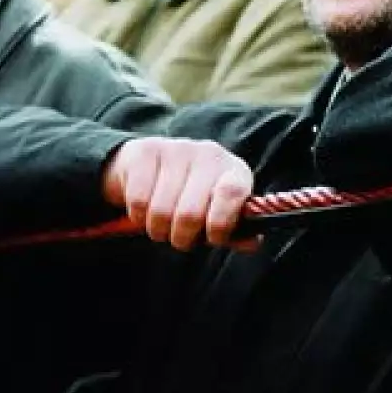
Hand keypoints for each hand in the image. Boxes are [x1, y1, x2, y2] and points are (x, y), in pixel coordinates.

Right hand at [103, 138, 258, 252]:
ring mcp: (177, 149)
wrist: (151, 165)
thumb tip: (253, 243)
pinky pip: (138, 202)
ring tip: (162, 224)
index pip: (233, 193)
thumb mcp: (217, 213)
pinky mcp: (146, 151)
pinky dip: (138, 217)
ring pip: (161, 212)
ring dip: (158, 230)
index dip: (220, 223)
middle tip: (180, 237)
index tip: (212, 238)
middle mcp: (208, 154)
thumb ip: (234, 231)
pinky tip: (145, 209)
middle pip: (190, 214)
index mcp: (233, 171)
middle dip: (182, 238)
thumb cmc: (193, 197)